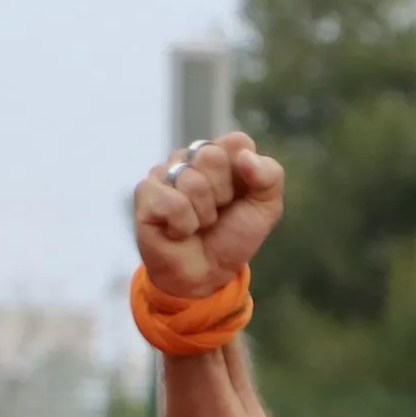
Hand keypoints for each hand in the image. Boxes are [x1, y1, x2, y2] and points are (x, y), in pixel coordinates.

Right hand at [134, 131, 287, 298]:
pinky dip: (183, 225)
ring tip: (197, 224)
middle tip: (216, 213)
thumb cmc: (232, 237)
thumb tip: (245, 156)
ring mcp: (164, 172)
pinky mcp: (146, 193)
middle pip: (212, 156)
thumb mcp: (266, 209)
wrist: (207, 275)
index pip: (237, 141)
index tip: (239, 197)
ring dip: (203, 215)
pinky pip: (172, 203)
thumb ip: (269, 176)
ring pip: (193, 182)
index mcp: (220, 154)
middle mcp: (190, 157)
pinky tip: (178, 231)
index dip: (245, 175)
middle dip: (222, 194)